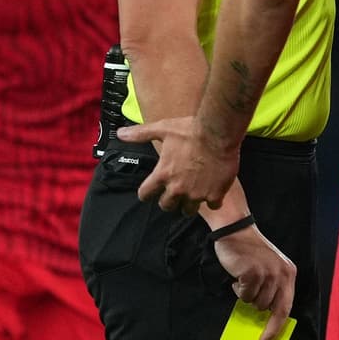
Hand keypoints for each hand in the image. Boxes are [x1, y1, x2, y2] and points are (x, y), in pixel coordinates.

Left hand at [115, 117, 238, 214]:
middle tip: (176, 191)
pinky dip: (213, 199)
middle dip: (169, 200)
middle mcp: (177, 188)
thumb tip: (120, 133)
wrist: (218, 132)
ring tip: (195, 194)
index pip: (145, 194)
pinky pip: (213, 205)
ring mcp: (196, 193)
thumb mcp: (163, 129)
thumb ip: (141, 134)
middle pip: (167, 206)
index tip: (152, 189)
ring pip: (188, 211)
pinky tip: (215, 190)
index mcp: (163, 174)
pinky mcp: (215, 194)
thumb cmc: (191, 130)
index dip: (147, 192)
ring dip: (190, 204)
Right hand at [211, 223, 297, 339]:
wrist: (237, 231)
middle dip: (260, 314)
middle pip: (271, 309)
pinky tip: (238, 276)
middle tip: (254, 319)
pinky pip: (244, 296)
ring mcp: (267, 274)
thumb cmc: (251, 253)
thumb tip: (267, 318)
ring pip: (255, 304)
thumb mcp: (269, 269)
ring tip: (245, 280)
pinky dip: (238, 289)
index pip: (286, 308)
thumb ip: (272, 289)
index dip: (277, 327)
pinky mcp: (252, 273)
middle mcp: (281, 274)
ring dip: (247, 296)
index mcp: (289, 274)